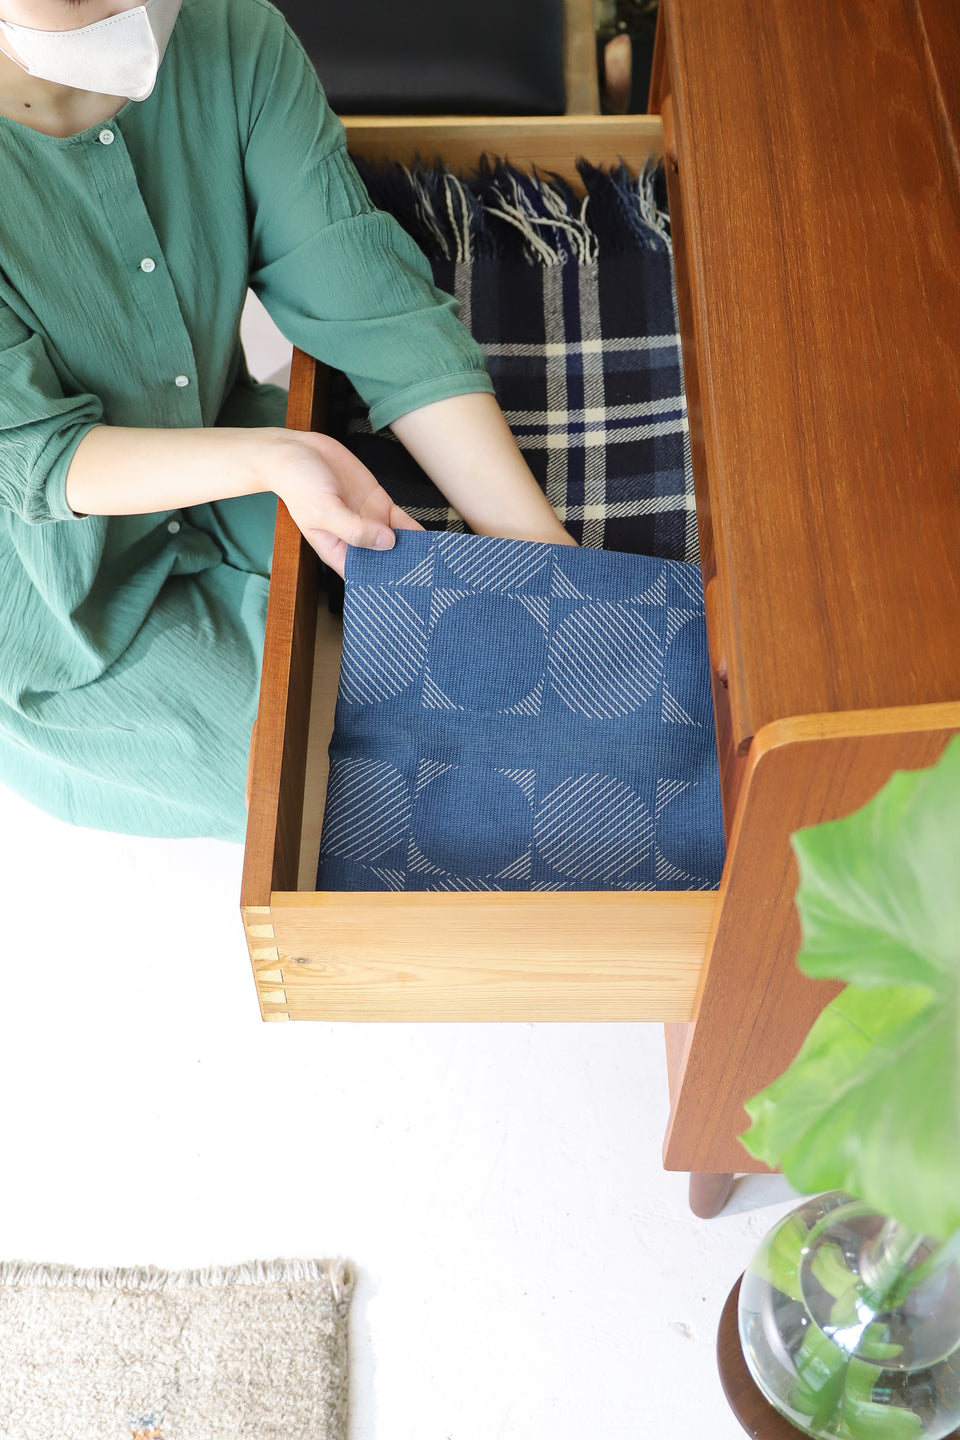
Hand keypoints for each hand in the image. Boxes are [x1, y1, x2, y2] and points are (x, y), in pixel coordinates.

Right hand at [263, 429, 423, 577]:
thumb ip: (355, 529)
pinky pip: (402, 520)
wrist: (296, 451)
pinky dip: (416, 529)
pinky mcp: (379, 503)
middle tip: (432, 579)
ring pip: (398, 542)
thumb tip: (388, 543)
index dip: (385, 584)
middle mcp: (356, 540)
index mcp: (338, 550)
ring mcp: (370, 522)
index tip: (407, 592)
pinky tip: (434, 540)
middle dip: (405, 569)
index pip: (365, 576)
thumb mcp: (323, 510)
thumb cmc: (299, 484)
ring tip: (439, 564)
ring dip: (415, 550)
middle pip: (386, 561)